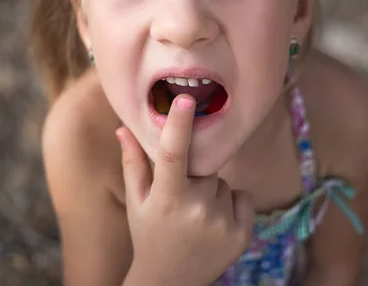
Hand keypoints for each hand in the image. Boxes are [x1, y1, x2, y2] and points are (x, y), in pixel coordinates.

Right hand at [117, 94, 253, 285]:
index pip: (173, 156)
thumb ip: (133, 163)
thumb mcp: (136, 201)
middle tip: (181, 198)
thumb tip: (124, 128)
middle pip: (205, 167)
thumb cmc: (149, 234)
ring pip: (223, 182)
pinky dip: (231, 204)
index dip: (179, 126)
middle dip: (196, 175)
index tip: (186, 99)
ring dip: (212, 192)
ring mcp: (222, 223)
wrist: (171, 282)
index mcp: (166, 198)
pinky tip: (214, 223)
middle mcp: (197, 209)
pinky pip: (242, 196)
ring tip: (195, 216)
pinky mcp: (242, 234)